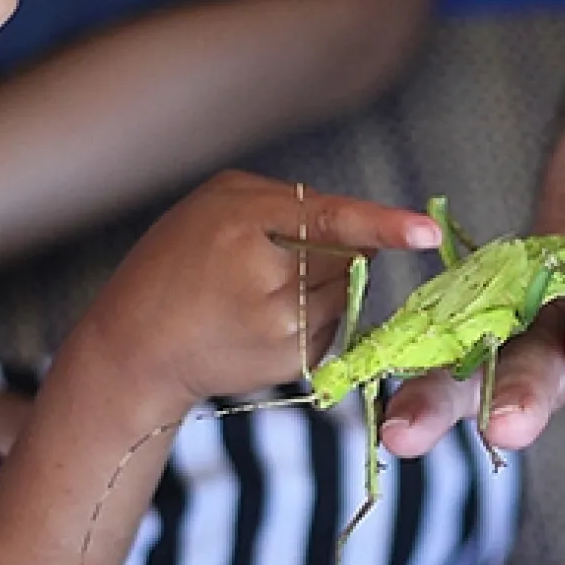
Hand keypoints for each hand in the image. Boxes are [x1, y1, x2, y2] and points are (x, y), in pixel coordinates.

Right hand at [68, 169, 440, 410]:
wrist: (138, 349)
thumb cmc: (173, 262)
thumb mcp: (217, 205)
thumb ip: (287, 203)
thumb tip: (358, 233)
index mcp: (246, 227)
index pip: (330, 222)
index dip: (384, 226)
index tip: (427, 232)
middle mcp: (271, 284)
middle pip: (348, 254)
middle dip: (332, 246)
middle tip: (273, 253)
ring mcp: (286, 329)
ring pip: (345, 288)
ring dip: (323, 280)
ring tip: (259, 288)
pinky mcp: (295, 361)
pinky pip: (333, 320)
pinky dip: (312, 312)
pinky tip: (263, 318)